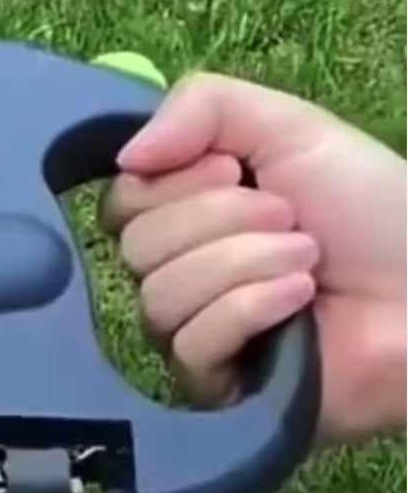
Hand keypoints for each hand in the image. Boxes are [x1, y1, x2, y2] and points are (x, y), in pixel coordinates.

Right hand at [100, 72, 405, 444]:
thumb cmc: (371, 210)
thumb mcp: (291, 128)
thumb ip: (201, 107)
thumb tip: (125, 155)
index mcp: (185, 215)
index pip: (120, 202)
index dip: (171, 182)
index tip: (234, 171)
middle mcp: (176, 274)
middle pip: (135, 247)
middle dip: (221, 220)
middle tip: (289, 219)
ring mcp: (189, 333)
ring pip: (159, 296)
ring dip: (244, 263)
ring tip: (307, 260)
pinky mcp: (211, 384)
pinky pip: (191, 343)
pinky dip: (251, 309)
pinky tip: (299, 302)